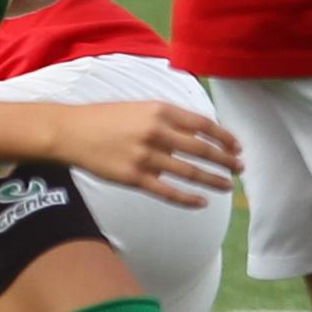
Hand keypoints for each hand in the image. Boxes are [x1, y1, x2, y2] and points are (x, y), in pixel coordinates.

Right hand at [39, 97, 241, 208]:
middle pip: (202, 149)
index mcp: (160, 111)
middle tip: (240, 168)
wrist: (71, 131)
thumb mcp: (141, 107)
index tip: (237, 146)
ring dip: (213, 180)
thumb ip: (169, 118)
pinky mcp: (134, 178)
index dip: (224, 136)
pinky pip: (168, 192)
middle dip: (225, 160)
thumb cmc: (106, 118)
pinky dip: (188, 199)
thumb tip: (198, 133)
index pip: (203, 124)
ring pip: (189, 172)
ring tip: (228, 185)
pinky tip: (202, 203)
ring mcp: (145, 157)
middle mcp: (156, 132)